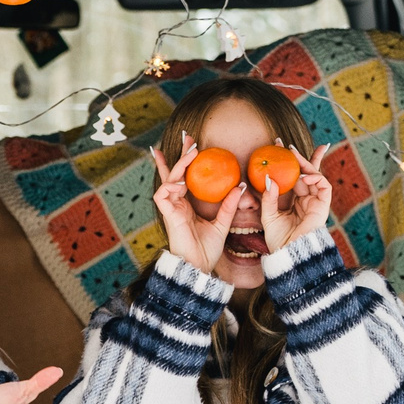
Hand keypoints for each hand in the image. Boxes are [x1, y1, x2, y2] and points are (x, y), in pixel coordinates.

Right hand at [148, 138, 247, 275]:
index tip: (193, 144)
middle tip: (188, 136)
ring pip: (169, 179)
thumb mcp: (222, 223)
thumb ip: (229, 205)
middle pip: (174, 172)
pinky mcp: (167, 214)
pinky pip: (163, 193)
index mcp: (186, 204)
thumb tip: (241, 185)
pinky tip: (182, 180)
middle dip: (180, 154)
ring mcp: (170, 208)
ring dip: (179, 164)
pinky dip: (171, 184)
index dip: (186, 161)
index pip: (185, 177)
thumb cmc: (207, 250)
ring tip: (191, 152)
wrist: (198, 267)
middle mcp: (176, 203)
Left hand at [260, 144, 334, 252]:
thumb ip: (269, 197)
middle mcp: (306, 199)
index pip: (294, 177)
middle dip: (300, 156)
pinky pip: (324, 186)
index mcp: (294, 201)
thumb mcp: (268, 215)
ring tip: (293, 156)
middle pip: (307, 172)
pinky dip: (316, 177)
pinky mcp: (323, 206)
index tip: (277, 148)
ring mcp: (316, 202)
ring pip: (315, 176)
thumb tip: (268, 178)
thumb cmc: (278, 239)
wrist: (289, 254)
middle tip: (286, 144)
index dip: (289, 163)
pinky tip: (305, 176)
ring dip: (305, 164)